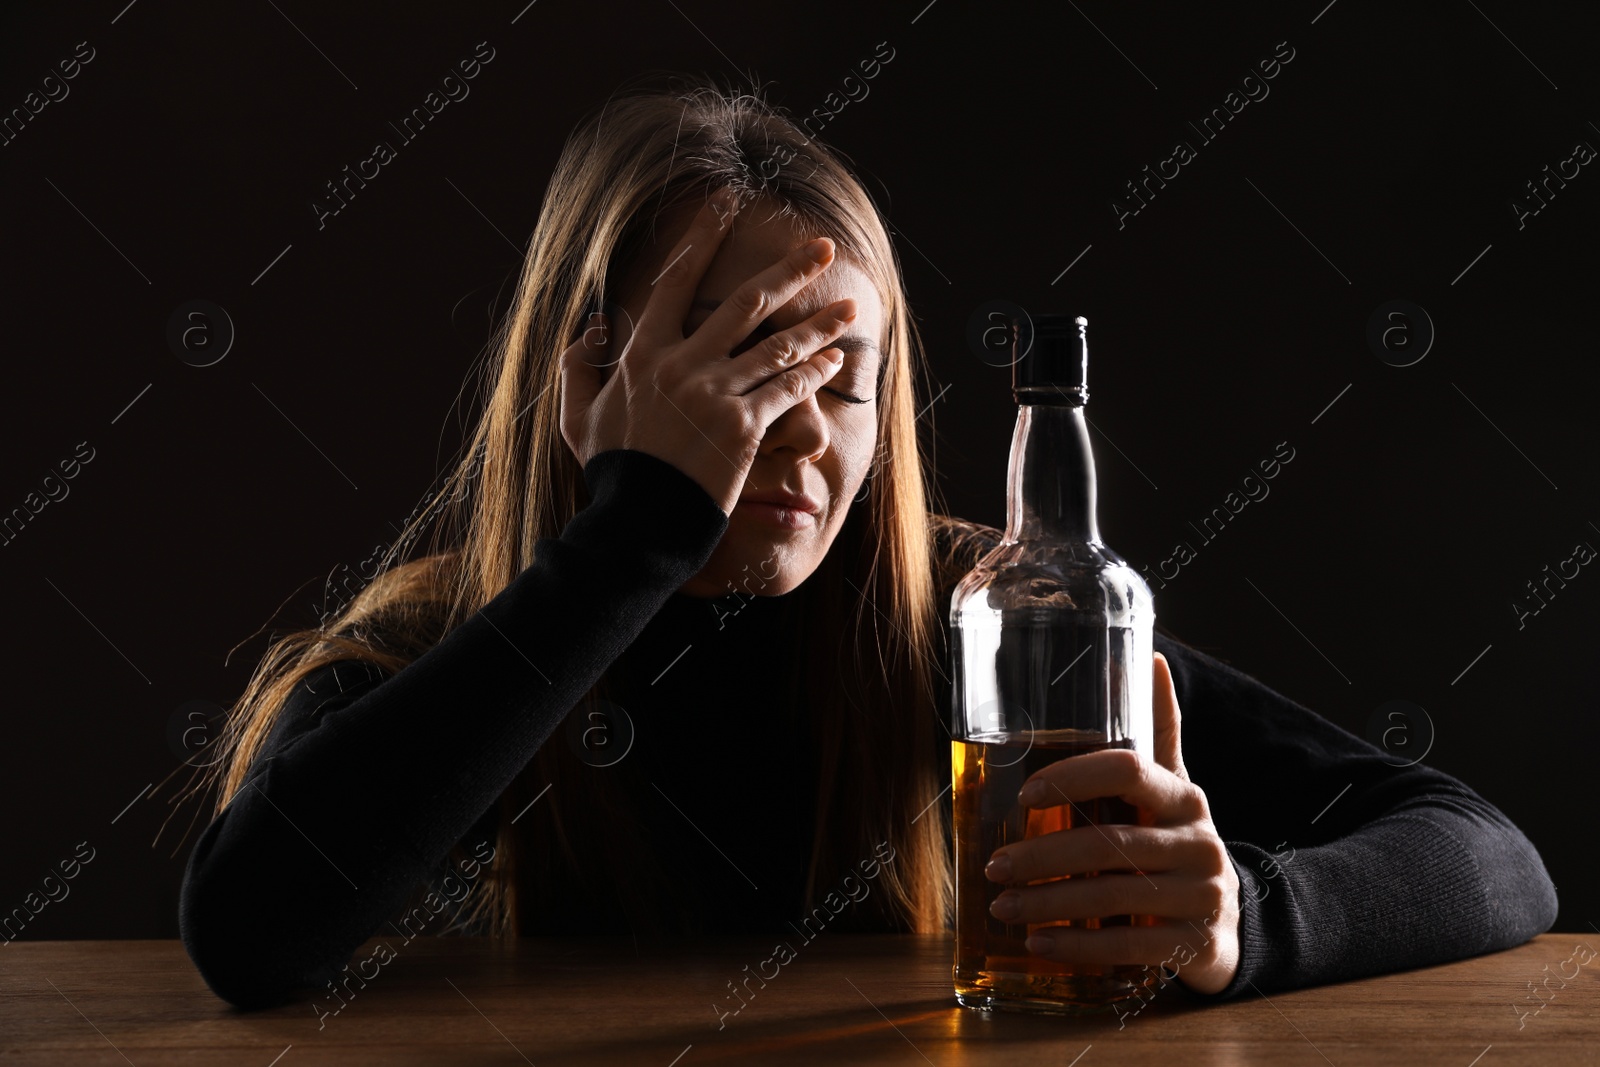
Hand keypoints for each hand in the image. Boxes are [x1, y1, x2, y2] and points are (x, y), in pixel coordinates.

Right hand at [558, 187, 859, 516]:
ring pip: (779, 345)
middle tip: (821, 247)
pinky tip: (836, 359)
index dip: (703, 237)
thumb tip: (593, 326)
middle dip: (790, 270)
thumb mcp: (578, 417)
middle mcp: (683, 364)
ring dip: (819, 324)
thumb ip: (579, 366)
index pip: (676, 280)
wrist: (637, 522)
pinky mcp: (744, 426)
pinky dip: (814, 371)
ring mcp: (716, 394)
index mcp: (643, 353)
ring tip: (849, 307)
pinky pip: (788, 388)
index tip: (726, 203)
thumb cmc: (612, 472)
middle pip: (746, 302)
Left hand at [984, 652, 1241, 993]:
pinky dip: (1079, 948)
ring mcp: (1202, 896)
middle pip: (1111, 843)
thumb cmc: (1176, 841)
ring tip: (1002, 906)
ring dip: (1050, 904)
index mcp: (1183, 797)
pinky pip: (1132, 949)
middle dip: (1044, 855)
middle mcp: (1198, 843)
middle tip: (995, 864)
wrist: (1231, 918)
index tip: (1026, 791)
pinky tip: (1040, 945)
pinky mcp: (1197, 944)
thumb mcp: (1170, 787)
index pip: (1128, 770)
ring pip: (1117, 898)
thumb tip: (1151, 656)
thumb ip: (1156, 731)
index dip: (1076, 776)